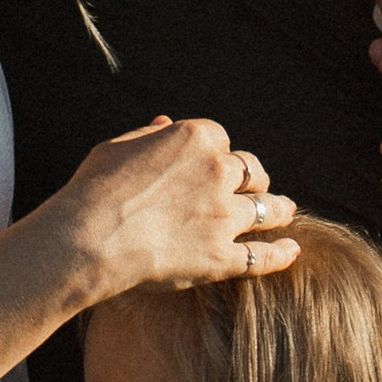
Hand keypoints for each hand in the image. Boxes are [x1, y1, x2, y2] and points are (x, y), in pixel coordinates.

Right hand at [54, 117, 297, 299]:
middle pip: (250, 171)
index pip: (222, 140)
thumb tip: (165, 123)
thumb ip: (148, 136)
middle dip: (253, 178)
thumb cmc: (93, 190)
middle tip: (255, 187)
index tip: (213, 164)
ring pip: (266, 209)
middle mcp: (217, 173)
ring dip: (278, 208)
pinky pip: (262, 256)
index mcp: (194, 139)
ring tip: (287, 210)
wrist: (88, 238)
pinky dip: (281, 253)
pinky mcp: (222, 258)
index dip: (218, 153)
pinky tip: (293, 250)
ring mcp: (223, 217)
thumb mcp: (117, 148)